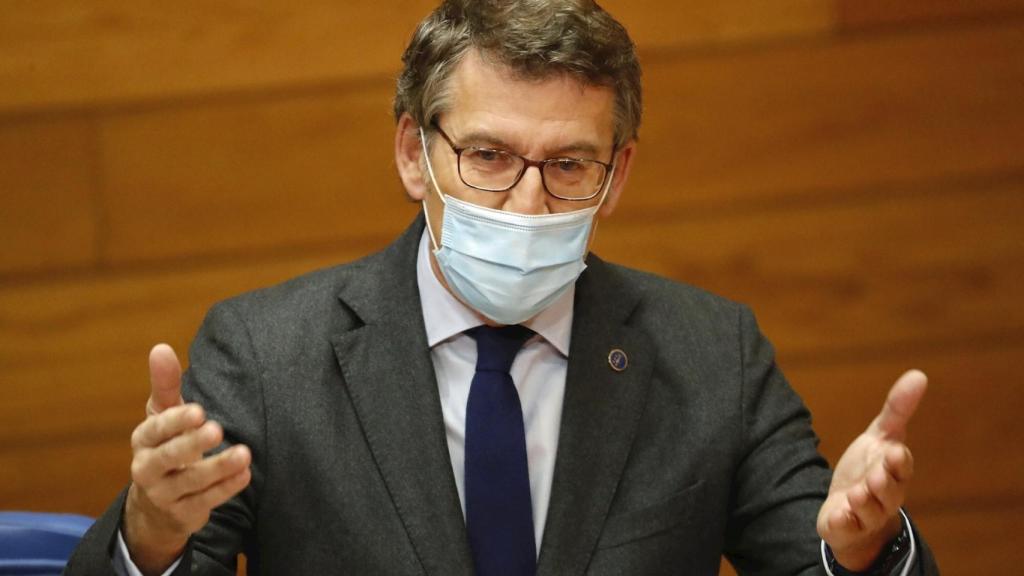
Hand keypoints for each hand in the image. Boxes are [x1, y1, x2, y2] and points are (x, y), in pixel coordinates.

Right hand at [123, 344, 251, 574]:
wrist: (156, 505)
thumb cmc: (165, 445)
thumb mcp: (162, 415)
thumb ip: (165, 384)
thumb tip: (160, 348)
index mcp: (143, 440)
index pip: (156, 429)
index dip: (176, 421)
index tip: (199, 411)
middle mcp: (147, 468)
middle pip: (168, 457)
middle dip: (192, 444)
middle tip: (217, 429)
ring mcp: (164, 494)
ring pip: (191, 482)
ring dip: (218, 467)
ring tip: (244, 454)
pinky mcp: (183, 513)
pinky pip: (205, 501)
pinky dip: (226, 488)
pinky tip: (245, 474)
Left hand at [817, 370, 927, 570]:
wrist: (851, 509)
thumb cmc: (871, 469)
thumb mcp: (881, 437)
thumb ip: (897, 410)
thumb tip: (919, 375)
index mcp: (894, 472)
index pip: (902, 468)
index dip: (899, 462)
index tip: (895, 452)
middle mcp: (883, 496)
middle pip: (888, 492)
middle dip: (883, 485)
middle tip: (875, 476)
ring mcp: (865, 514)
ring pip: (868, 511)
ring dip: (862, 503)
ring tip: (856, 494)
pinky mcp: (845, 528)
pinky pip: (845, 528)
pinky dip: (843, 522)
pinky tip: (839, 515)